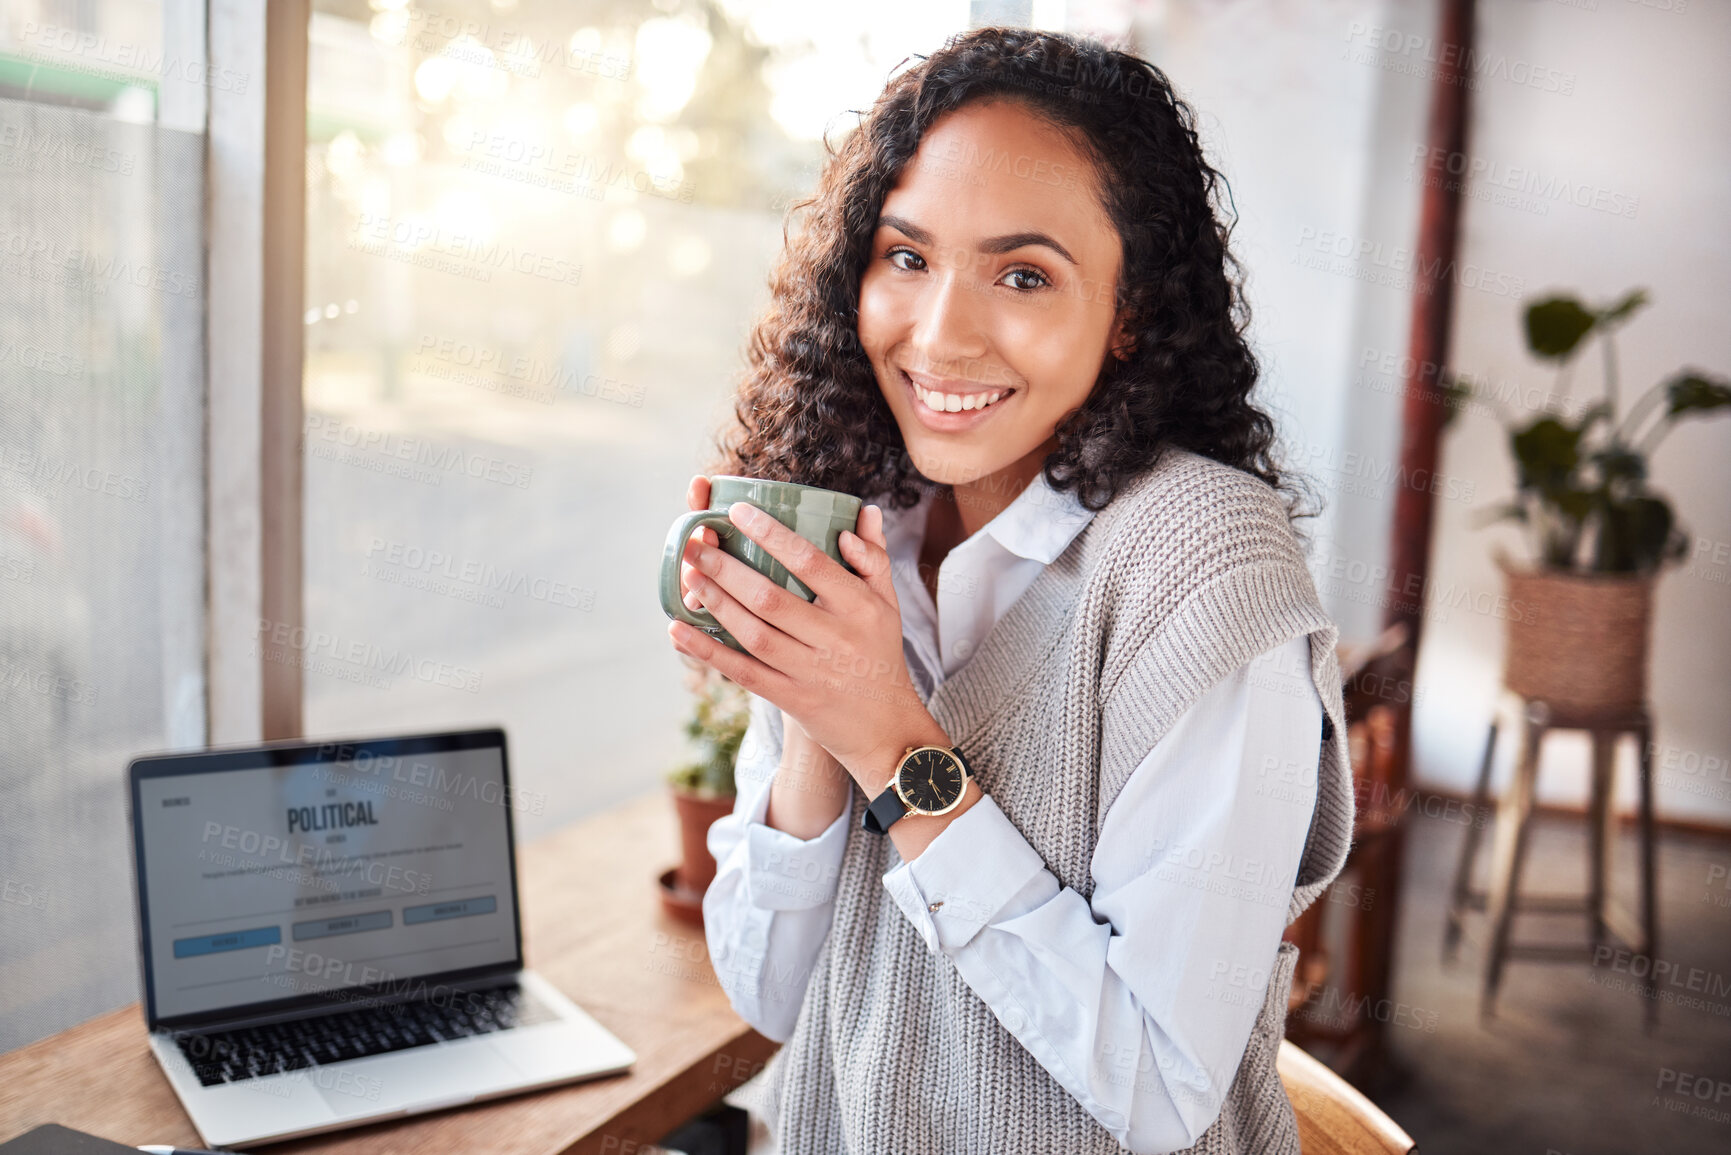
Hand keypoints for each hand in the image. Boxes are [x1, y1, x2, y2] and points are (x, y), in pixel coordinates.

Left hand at [664, 493, 946, 790]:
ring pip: (754, 634)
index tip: (737, 512)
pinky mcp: (792, 699)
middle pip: (771, 598)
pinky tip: (679, 631)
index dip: (771, 535)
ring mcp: (812, 672)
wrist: (886, 727)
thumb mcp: (888, 603)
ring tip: (688, 577)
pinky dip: (709, 652)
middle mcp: (835, 638)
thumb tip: (864, 511)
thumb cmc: (881, 652)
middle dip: (726, 568)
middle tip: (695, 544)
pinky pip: (745, 673)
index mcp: (859, 606)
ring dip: (716, 604)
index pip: (811, 561)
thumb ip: (874, 557)